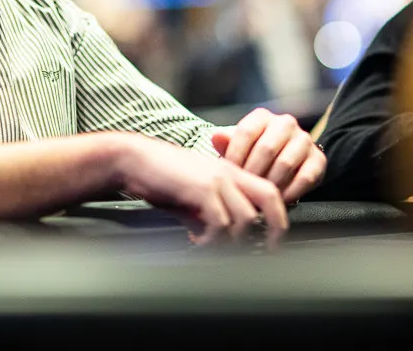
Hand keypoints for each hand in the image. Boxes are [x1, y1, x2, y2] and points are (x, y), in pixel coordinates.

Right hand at [114, 135, 288, 246]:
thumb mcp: (191, 199)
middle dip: (275, 229)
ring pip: (245, 217)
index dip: (278, 218)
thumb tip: (218, 241)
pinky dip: (212, 239)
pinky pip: (220, 222)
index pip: (270, 192)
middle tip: (267, 251)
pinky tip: (195, 238)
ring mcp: (217, 179)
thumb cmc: (161, 177)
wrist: (134, 160)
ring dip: (232, 240)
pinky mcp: (201, 188)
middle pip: (269, 198)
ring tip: (211, 246)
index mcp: (231, 173)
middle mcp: (229, 173)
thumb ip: (209, 216)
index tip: (274, 243)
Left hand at [212, 108, 326, 203]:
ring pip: (286, 163)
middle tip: (245, 189)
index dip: (235, 156)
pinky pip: (305, 177)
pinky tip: (279, 199)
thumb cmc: (255, 155)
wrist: (286, 164)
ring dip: (271, 184)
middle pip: (266, 148)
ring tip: (260, 195)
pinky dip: (290, 192)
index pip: (246, 132)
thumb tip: (216, 137)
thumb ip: (227, 143)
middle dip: (253, 173)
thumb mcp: (239, 147)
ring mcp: (304, 140)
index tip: (230, 174)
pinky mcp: (318, 159)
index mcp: (263, 117)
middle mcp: (286, 123)